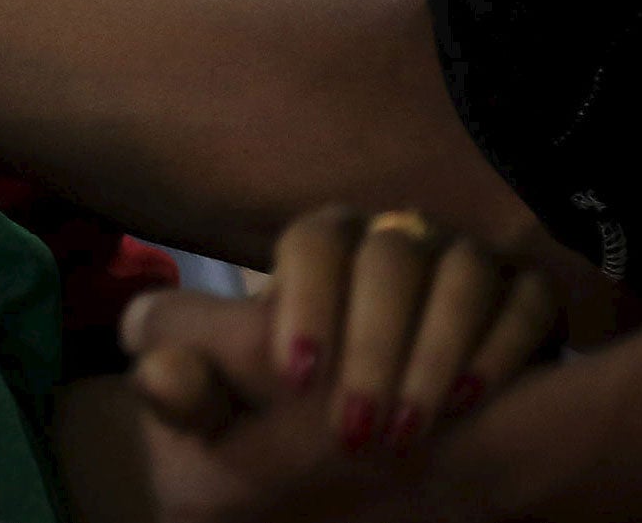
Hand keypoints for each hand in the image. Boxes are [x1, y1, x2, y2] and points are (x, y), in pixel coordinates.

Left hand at [122, 207, 559, 520]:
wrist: (388, 419)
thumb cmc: (297, 404)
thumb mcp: (233, 401)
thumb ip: (190, 382)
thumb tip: (145, 359)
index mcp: (320, 242)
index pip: (312, 242)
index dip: (304, 303)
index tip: (293, 378)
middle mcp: (393, 237)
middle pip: (389, 259)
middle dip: (372, 346)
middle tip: (353, 432)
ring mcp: (460, 258)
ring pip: (461, 271)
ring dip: (434, 351)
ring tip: (407, 431)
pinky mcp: (519, 292)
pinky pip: (524, 298)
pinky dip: (502, 345)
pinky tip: (469, 399)